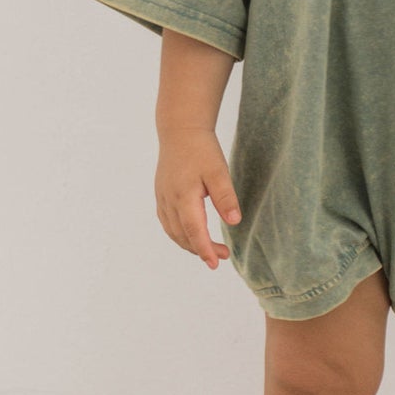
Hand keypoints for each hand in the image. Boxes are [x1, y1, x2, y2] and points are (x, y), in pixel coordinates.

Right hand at [153, 127, 242, 269]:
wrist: (180, 130)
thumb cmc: (202, 149)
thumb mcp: (219, 171)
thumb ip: (225, 197)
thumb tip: (234, 222)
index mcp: (183, 196)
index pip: (194, 232)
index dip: (205, 250)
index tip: (216, 263)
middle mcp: (169, 201)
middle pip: (183, 236)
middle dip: (201, 250)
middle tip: (223, 256)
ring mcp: (162, 198)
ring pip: (173, 231)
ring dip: (190, 244)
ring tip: (209, 249)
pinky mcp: (161, 195)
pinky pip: (167, 223)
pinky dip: (179, 234)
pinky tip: (191, 235)